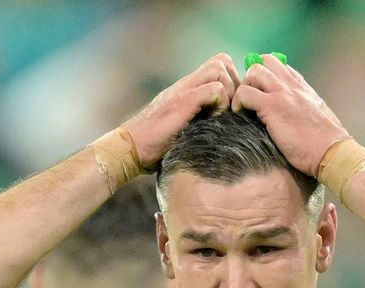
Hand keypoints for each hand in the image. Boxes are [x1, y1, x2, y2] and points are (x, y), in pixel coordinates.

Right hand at [125, 53, 240, 168]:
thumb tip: (224, 128)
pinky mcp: (182, 102)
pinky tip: (213, 120)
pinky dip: (220, 104)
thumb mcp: (182, 127)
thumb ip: (199, 119)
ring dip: (228, 92)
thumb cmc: (154, 145)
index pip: (219, 65)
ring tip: (221, 114)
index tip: (232, 105)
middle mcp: (186, 84)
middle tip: (230, 108)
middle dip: (234, 83)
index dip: (232, 80)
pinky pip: (215, 90)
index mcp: (187, 88)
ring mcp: (183, 90)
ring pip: (220, 70)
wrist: (129, 148)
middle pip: (222, 61)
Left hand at [231, 55, 349, 176]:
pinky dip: (238, 102)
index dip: (267, 75)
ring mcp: (282, 93)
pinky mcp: (272, 106)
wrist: (331, 151)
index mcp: (303, 88)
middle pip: (265, 61)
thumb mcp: (317, 117)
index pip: (282, 66)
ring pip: (253, 71)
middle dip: (252, 76)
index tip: (261, 91)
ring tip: (243, 106)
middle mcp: (292, 85)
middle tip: (249, 97)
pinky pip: (245, 92)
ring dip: (244, 86)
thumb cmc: (325, 143)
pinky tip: (239, 114)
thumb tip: (296, 116)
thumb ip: (305, 109)